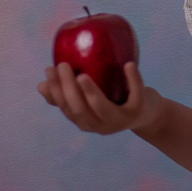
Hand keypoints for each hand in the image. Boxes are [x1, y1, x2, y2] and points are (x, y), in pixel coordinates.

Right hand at [38, 61, 161, 134]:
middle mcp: (100, 125)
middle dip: (68, 89)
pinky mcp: (139, 111)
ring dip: (91, 92)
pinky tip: (128, 64)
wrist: (150, 114)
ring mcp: (120, 120)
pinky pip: (135, 94)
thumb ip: (71, 94)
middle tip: (63, 65)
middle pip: (80, 110)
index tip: (49, 69)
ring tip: (82, 75)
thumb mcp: (92, 99)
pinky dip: (133, 79)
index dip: (55, 91)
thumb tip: (41, 85)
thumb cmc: (115, 100)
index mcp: (86, 121)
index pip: (66, 108)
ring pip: (102, 108)